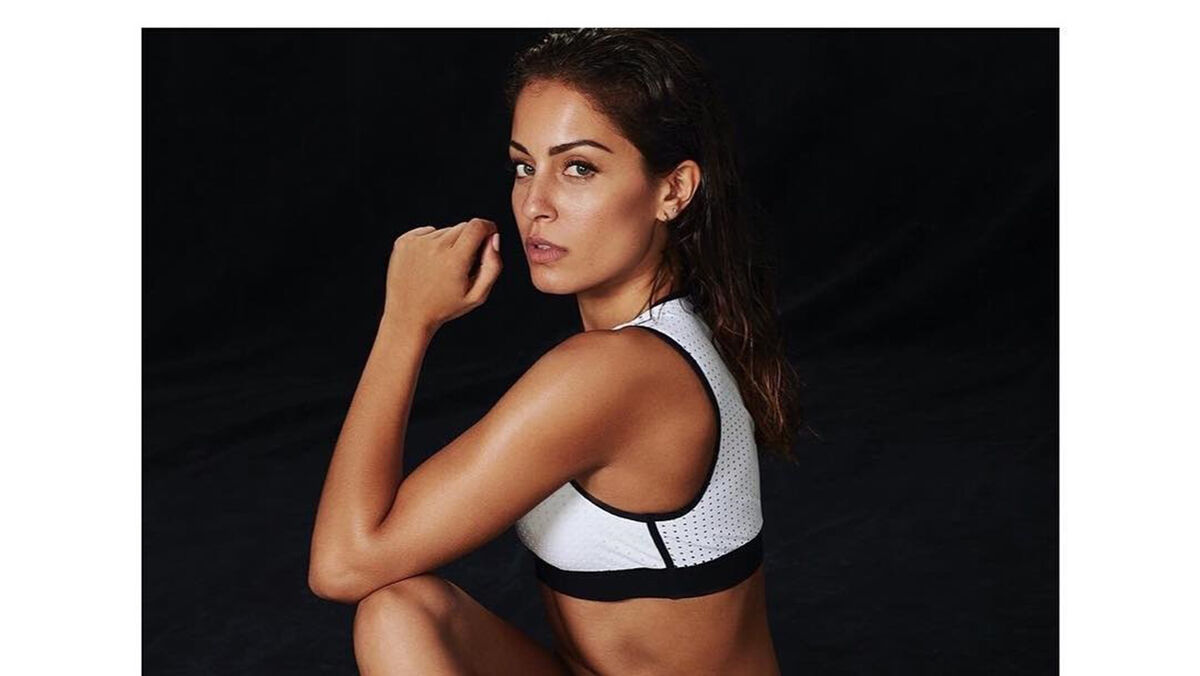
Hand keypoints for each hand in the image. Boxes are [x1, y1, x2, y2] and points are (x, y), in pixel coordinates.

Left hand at [382, 218, 502, 332]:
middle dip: (469, 240)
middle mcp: (435, 247)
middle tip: (462, 264)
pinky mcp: (404, 242)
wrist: (407, 316)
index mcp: (455, 260)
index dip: (488, 227)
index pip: (477, 226)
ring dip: (449, 244)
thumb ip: (493, 266)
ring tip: (441, 269)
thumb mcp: (477, 295)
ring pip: (445, 230)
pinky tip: (428, 263)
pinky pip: (427, 232)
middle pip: (463, 227)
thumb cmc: (445, 307)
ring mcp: (417, 243)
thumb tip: (493, 238)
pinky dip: (431, 242)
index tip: (489, 235)